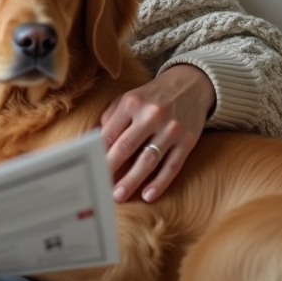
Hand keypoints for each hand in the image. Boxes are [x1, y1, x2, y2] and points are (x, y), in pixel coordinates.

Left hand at [100, 64, 214, 203]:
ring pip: (149, 160)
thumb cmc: (152, 96)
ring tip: (119, 195)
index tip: (90, 168)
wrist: (191, 84)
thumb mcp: (129, 98)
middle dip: (111, 169)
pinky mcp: (188, 141)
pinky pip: (172, 165)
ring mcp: (171, 129)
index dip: (98, 153)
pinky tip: (148, 195)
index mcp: (132, 103)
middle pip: (126, 147)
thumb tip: (95, 143)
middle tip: (100, 186)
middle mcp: (152, 115)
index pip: (110, 133)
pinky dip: (160, 182)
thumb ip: (111, 118)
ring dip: (132, 180)